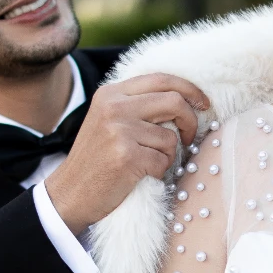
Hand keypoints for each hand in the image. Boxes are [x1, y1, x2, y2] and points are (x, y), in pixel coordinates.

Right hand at [44, 73, 208, 233]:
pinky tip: (139, 175)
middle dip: (190, 120)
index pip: (161, 79)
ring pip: (170, 137)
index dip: (189, 89)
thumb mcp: (109, 120)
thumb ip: (137, 105)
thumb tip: (184, 98)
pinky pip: (163, 160)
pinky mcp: (127, 156)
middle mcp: (114, 107)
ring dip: (167, 155)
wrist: (70, 193)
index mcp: (111, 94)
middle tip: (189, 137)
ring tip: (145, 163)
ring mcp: (119, 131)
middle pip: (174, 101)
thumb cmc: (97, 159)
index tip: (202, 104)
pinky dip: (158, 171)